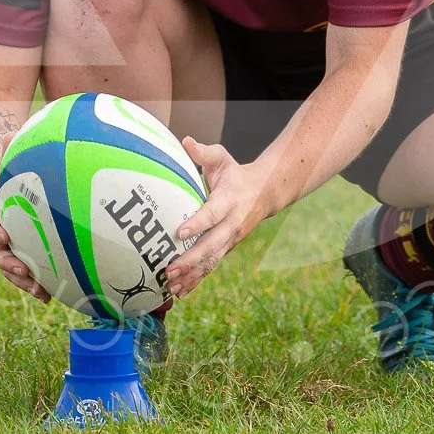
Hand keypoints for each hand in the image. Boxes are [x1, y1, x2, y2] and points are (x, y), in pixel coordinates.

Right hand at [0, 154, 51, 302]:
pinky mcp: (24, 256)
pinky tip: (53, 296)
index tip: (2, 235)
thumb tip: (9, 132)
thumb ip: (10, 150)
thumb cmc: (14, 174)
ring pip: (11, 269)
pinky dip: (38, 285)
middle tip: (22, 271)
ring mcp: (10, 248)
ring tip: (41, 292)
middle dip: (8, 266)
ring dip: (24, 282)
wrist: (12, 191)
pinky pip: (29, 274)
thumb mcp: (11, 161)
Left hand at [165, 138, 270, 298]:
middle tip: (170, 269)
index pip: (212, 214)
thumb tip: (185, 141)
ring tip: (171, 285)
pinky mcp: (227, 249)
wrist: (263, 193)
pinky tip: (180, 292)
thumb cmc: (234, 174)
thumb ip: (204, 152)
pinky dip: (196, 281)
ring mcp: (230, 240)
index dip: (197, 224)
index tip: (179, 233)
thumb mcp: (222, 158)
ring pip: (212, 261)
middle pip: (212, 245)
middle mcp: (232, 224)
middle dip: (191, 260)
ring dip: (192, 275)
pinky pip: (211, 267)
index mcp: (229, 201)